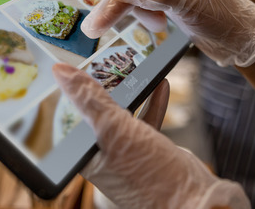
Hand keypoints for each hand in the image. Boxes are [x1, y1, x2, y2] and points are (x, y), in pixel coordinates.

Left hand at [52, 64, 248, 208]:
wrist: (194, 201)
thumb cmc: (150, 175)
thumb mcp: (114, 129)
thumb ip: (89, 99)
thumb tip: (60, 72)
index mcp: (84, 155)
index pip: (70, 115)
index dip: (73, 89)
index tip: (77, 63)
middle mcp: (102, 153)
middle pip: (98, 111)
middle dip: (105, 86)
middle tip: (110, 59)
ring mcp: (128, 151)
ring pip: (125, 112)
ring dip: (133, 90)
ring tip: (137, 68)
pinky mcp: (150, 149)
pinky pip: (146, 119)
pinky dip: (153, 102)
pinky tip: (161, 85)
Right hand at [81, 0, 254, 66]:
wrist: (241, 37)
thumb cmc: (221, 15)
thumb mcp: (183, 3)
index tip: (97, 25)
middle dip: (127, 2)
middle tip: (115, 27)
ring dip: (136, 9)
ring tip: (157, 26)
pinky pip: (141, 0)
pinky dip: (142, 13)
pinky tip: (157, 24)